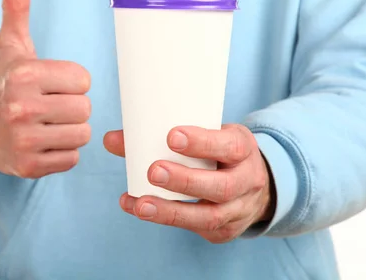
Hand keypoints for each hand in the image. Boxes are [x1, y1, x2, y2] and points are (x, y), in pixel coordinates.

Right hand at [0, 0, 91, 177]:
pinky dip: (62, 152)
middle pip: (85, 109)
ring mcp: (23, 141)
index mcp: (24, 74)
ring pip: (81, 134)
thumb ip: (16, 8)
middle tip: (50, 105)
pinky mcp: (28, 167)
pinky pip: (71, 159)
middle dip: (72, 106)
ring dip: (70, 129)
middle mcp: (21, 108)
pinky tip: (43, 142)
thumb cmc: (3, 81)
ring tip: (48, 123)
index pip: (83, 80)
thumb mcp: (10, 44)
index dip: (72, 81)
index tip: (52, 83)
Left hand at [104, 124, 275, 242]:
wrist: (253, 185)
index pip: (229, 146)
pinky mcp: (223, 230)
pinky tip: (139, 208)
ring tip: (140, 204)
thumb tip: (111, 140)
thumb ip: (165, 135)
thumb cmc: (219, 152)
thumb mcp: (206, 134)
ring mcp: (238, 210)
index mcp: (243, 149)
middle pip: (220, 186)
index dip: (202, 143)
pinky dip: (165, 218)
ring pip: (209, 216)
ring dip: (170, 210)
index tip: (172, 136)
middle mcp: (247, 181)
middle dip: (185, 181)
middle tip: (153, 171)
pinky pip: (195, 228)